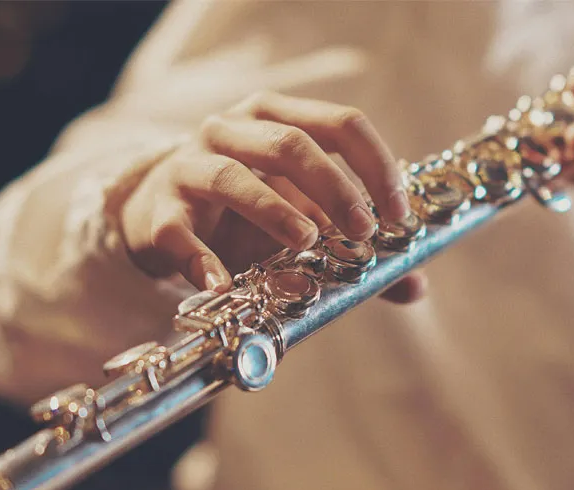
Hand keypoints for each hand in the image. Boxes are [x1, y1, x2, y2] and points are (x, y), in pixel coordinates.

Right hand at [119, 91, 424, 303]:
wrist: (161, 215)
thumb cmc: (243, 213)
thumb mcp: (301, 218)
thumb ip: (353, 247)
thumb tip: (414, 285)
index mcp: (277, 120)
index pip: (339, 123)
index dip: (376, 165)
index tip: (399, 214)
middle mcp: (231, 131)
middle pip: (289, 144)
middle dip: (334, 187)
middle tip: (363, 230)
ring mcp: (189, 167)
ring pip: (231, 176)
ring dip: (274, 210)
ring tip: (306, 242)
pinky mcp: (160, 213)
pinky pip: (179, 234)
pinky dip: (201, 260)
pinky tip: (223, 286)